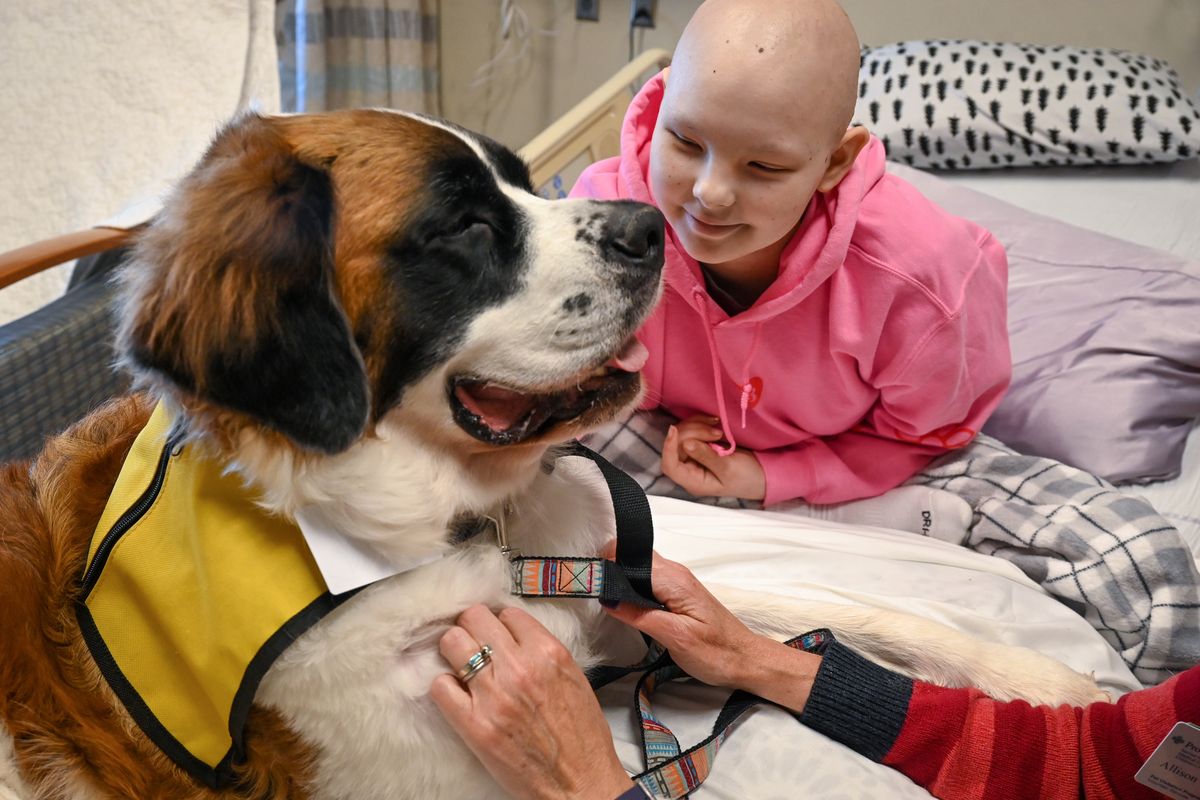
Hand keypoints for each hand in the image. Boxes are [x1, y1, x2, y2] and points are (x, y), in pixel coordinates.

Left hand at [429, 605, 634, 799]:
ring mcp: (494, 695)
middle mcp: (520, 667)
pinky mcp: (475, 725)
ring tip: (461, 665)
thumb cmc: (581, 736)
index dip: (500, 623)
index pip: (508, 613)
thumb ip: (543, 652)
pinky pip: (441, 686)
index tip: (497, 633)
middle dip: (472, 628)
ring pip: (452, 643)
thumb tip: (514, 636)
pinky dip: (445, 687)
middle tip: (474, 643)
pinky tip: (457, 695)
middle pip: (474, 618)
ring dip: (454, 651)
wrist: (580, 782)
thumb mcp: (573, 678)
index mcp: (548, 653)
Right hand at [601, 545, 820, 711]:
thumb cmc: (717, 653)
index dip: (606, 564)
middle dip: (610, 568)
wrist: (745, 660)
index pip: (630, 555)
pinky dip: (631, 587)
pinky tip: (624, 605)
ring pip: (639, 567)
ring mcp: (676, 582)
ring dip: (620, 578)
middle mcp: (674, 574)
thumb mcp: (676, 638)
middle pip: (632, 555)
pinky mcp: (676, 594)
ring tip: (603, 598)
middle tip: (592, 591)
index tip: (589, 581)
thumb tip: (609, 600)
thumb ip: (641, 616)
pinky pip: (647, 580)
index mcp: (673, 580)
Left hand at [660, 416, 765, 499]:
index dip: (668, 448)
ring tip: (717, 426)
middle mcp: (689, 470)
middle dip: (692, 433)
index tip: (674, 430)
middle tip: (716, 431)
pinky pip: (692, 430)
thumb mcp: (728, 468)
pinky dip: (701, 423)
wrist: (763, 473)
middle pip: (676, 447)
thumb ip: (707, 456)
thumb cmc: (747, 478)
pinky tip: (714, 422)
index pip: (670, 466)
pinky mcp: (700, 445)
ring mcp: (693, 457)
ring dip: (697, 426)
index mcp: (693, 482)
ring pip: (682, 435)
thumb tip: (686, 445)